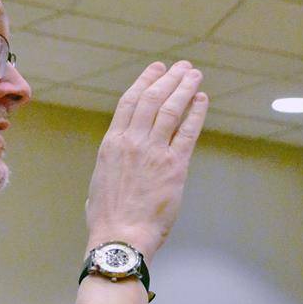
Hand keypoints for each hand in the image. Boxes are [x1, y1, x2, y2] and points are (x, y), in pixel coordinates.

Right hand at [85, 61, 207, 259]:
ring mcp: (154, 152)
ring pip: (171, 109)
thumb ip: (111, 167)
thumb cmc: (106, 219)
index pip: (129, 102)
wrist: (119, 237)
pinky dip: (196, 113)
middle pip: (153, 99)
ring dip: (184, 88)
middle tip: (182, 66)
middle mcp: (132, 141)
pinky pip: (188, 132)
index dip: (145, 81)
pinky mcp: (174, 166)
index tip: (156, 69)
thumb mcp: (100, 183)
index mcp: (111, 143)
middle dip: (169, 78)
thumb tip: (115, 169)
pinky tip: (202, 100)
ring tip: (194, 75)